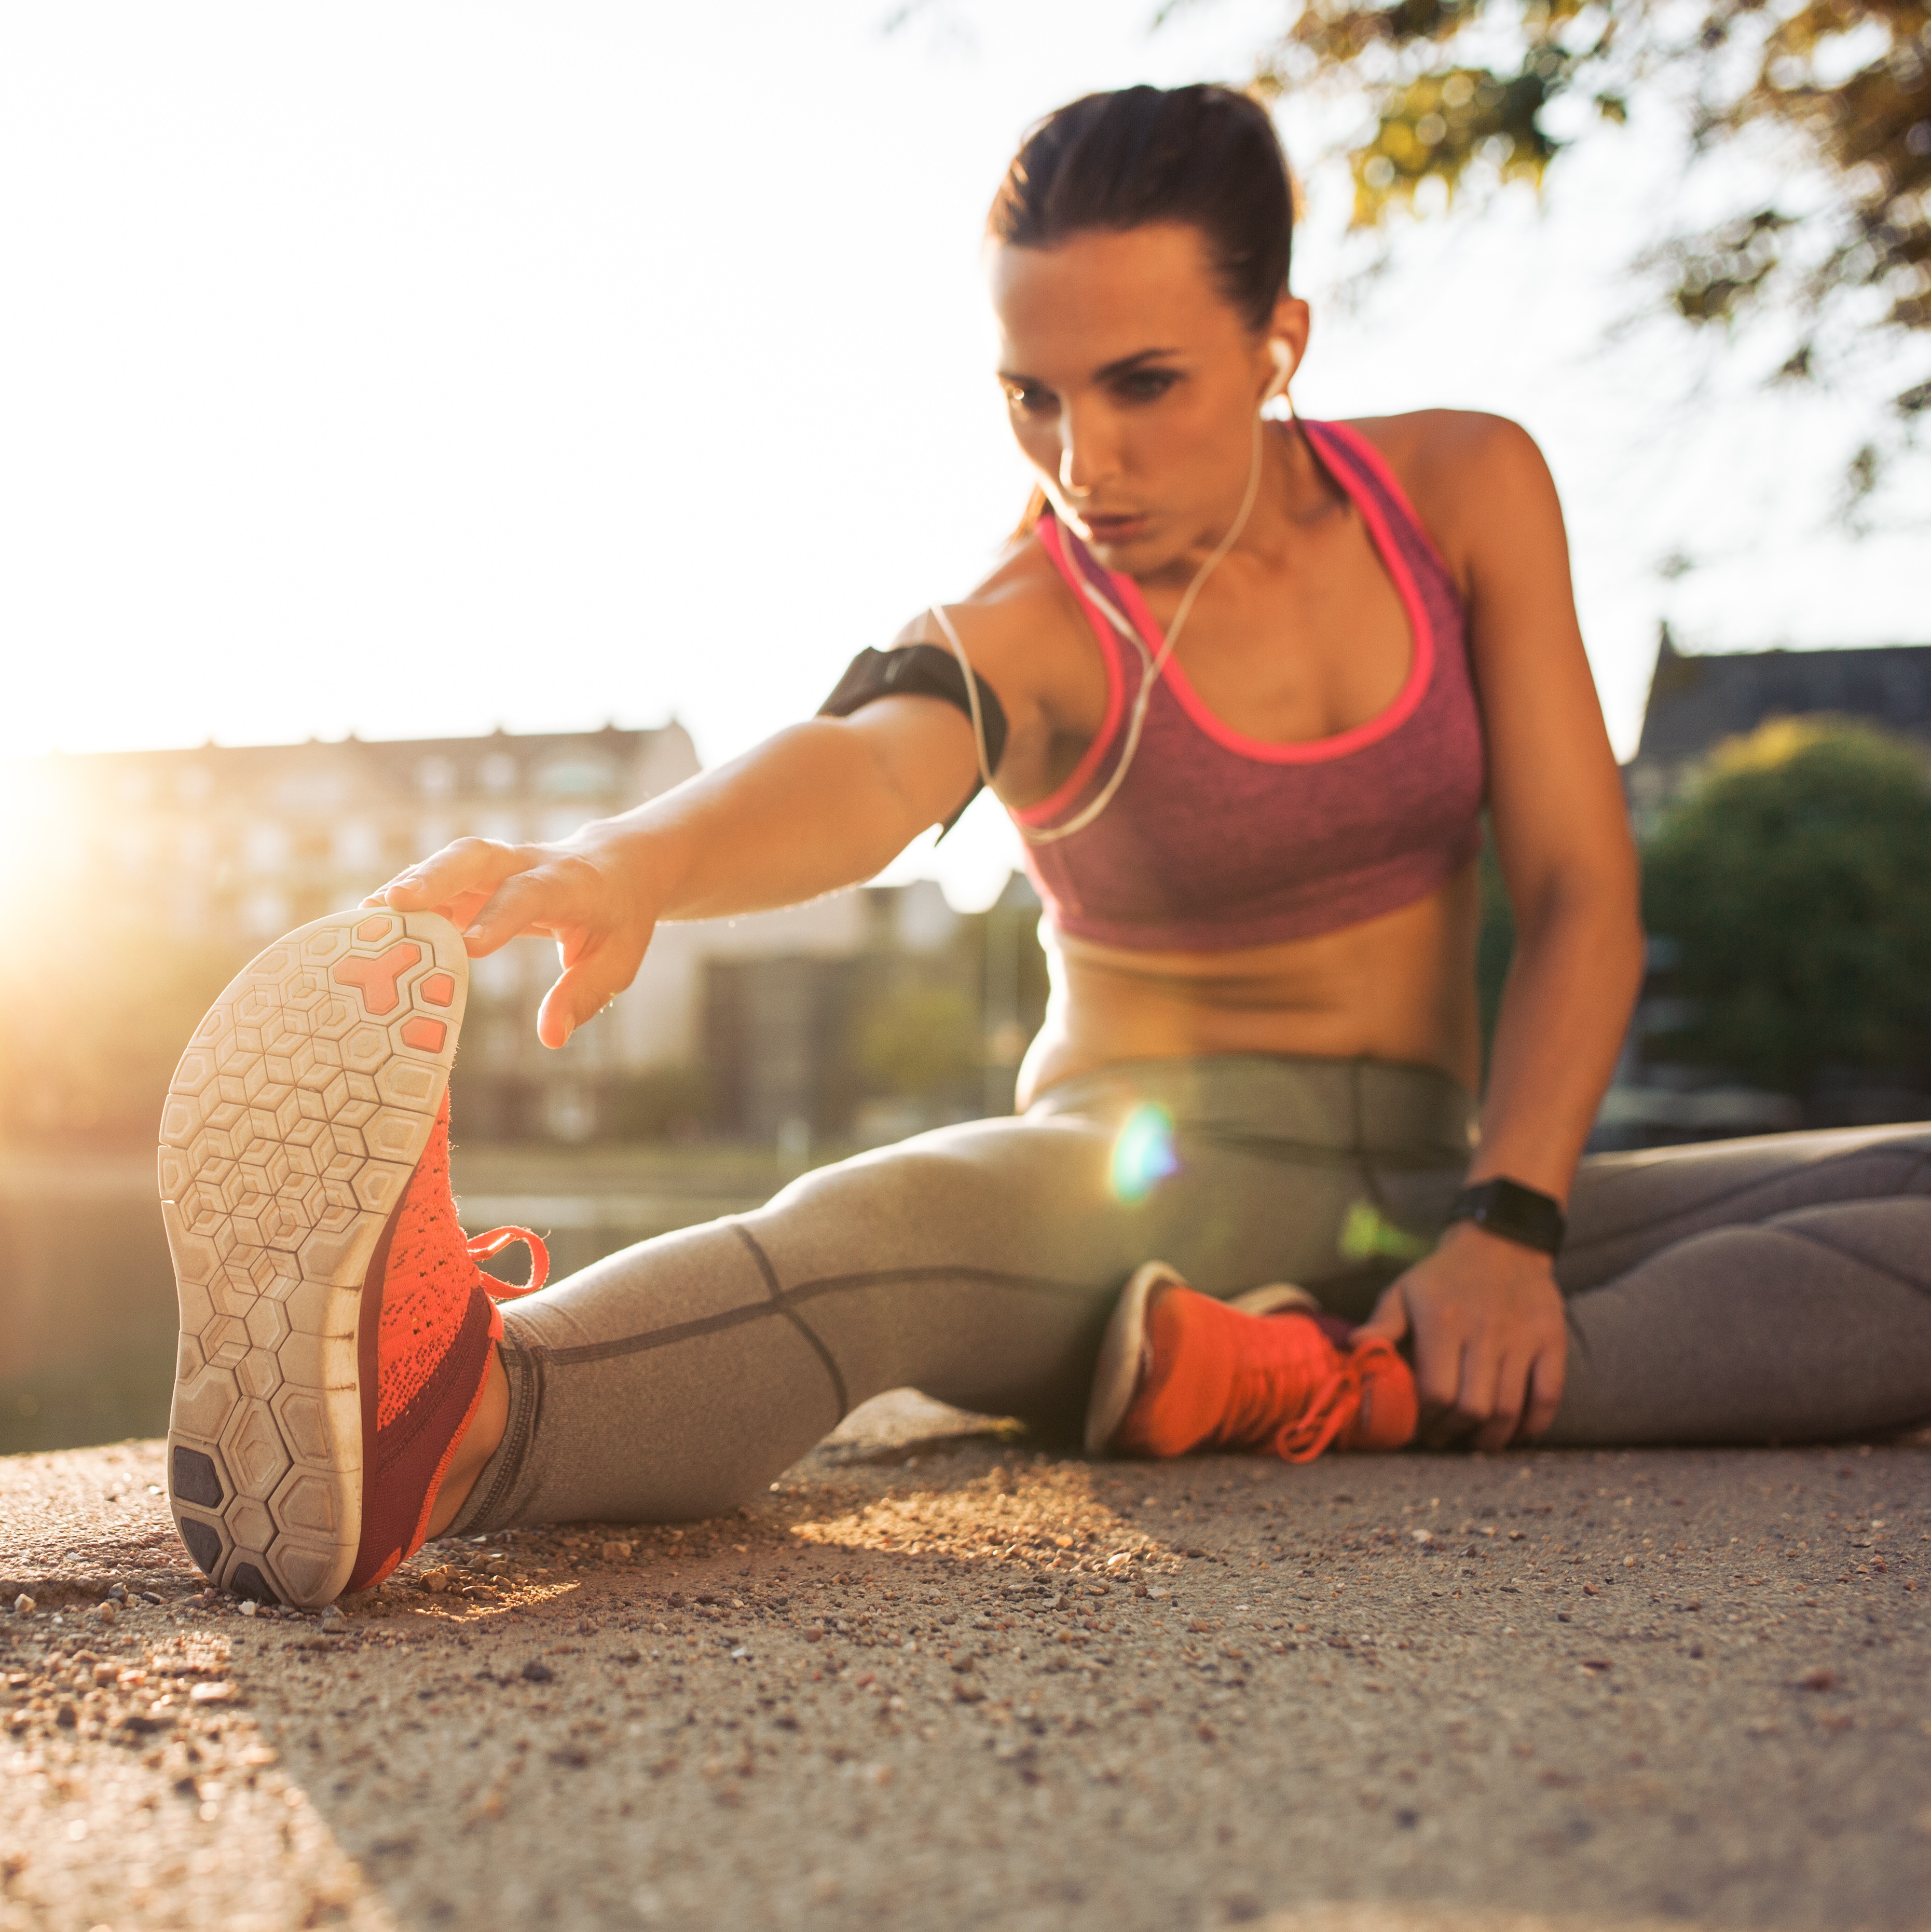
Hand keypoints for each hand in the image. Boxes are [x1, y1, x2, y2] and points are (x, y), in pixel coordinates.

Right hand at [366, 830, 655, 1049]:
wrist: (619, 864)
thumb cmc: (618, 919)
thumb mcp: (618, 961)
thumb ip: (584, 995)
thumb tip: (551, 1037)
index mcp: (569, 883)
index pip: (529, 894)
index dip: (499, 917)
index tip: (468, 947)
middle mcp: (527, 863)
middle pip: (476, 856)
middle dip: (435, 877)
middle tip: (394, 903)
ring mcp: (497, 866)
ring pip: (448, 863)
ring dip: (407, 886)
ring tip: (362, 918)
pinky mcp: (474, 877)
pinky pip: (435, 880)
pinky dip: (402, 899)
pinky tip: (364, 925)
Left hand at [1356, 1221, 1566, 1450]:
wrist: (1502, 1243)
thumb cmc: (1444, 1276)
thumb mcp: (1404, 1291)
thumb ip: (1381, 1324)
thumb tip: (1354, 1350)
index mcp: (1443, 1320)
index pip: (1435, 1392)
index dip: (1426, 1420)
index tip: (1418, 1426)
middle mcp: (1485, 1330)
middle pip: (1472, 1408)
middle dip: (1454, 1433)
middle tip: (1443, 1437)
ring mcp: (1523, 1337)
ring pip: (1509, 1409)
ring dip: (1491, 1437)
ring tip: (1474, 1440)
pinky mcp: (1552, 1340)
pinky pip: (1548, 1397)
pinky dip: (1532, 1423)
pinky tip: (1514, 1430)